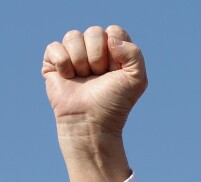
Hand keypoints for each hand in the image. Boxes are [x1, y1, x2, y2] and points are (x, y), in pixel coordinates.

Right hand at [42, 25, 146, 181]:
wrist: (91, 121)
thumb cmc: (114, 102)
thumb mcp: (137, 79)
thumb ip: (134, 53)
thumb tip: (110, 37)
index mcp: (115, 52)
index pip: (114, 31)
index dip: (115, 49)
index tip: (115, 70)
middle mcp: (94, 51)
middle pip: (94, 31)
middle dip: (97, 56)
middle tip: (99, 76)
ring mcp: (74, 56)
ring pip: (73, 36)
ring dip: (81, 60)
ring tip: (84, 78)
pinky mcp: (54, 62)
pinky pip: (54, 47)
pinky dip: (63, 63)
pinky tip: (68, 78)